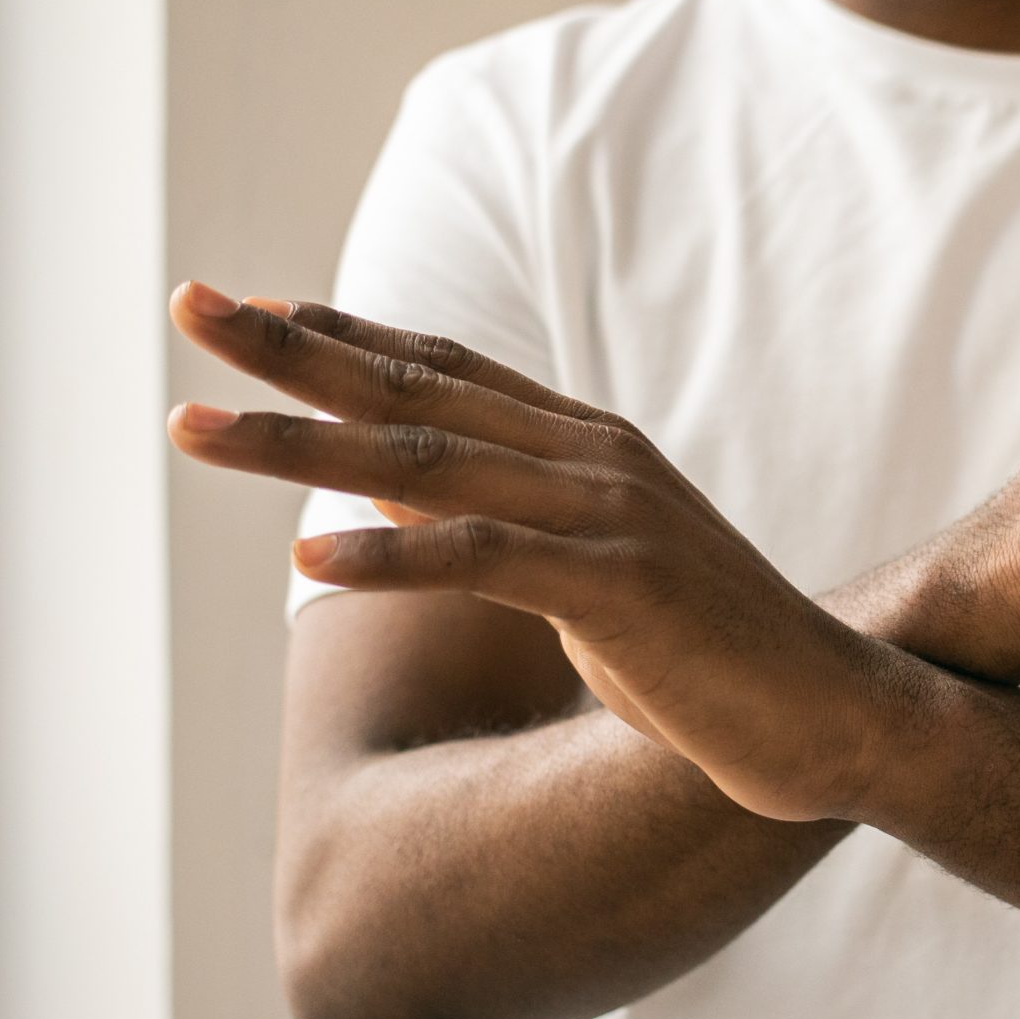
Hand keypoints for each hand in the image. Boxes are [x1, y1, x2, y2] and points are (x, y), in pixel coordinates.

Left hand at [166, 290, 911, 821]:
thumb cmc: (706, 655)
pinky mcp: (618, 587)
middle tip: (188, 307)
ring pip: (426, 462)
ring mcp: (606, 516)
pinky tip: (307, 556)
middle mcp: (591, 458)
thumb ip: (503, 523)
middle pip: (413, 390)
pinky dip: (391, 555)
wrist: (831, 712)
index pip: (442, 368)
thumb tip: (395, 498)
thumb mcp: (589, 574)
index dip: (341, 335)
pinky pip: (483, 560)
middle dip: (289, 351)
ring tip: (195, 428)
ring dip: (300, 445)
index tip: (248, 309)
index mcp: (587, 445)